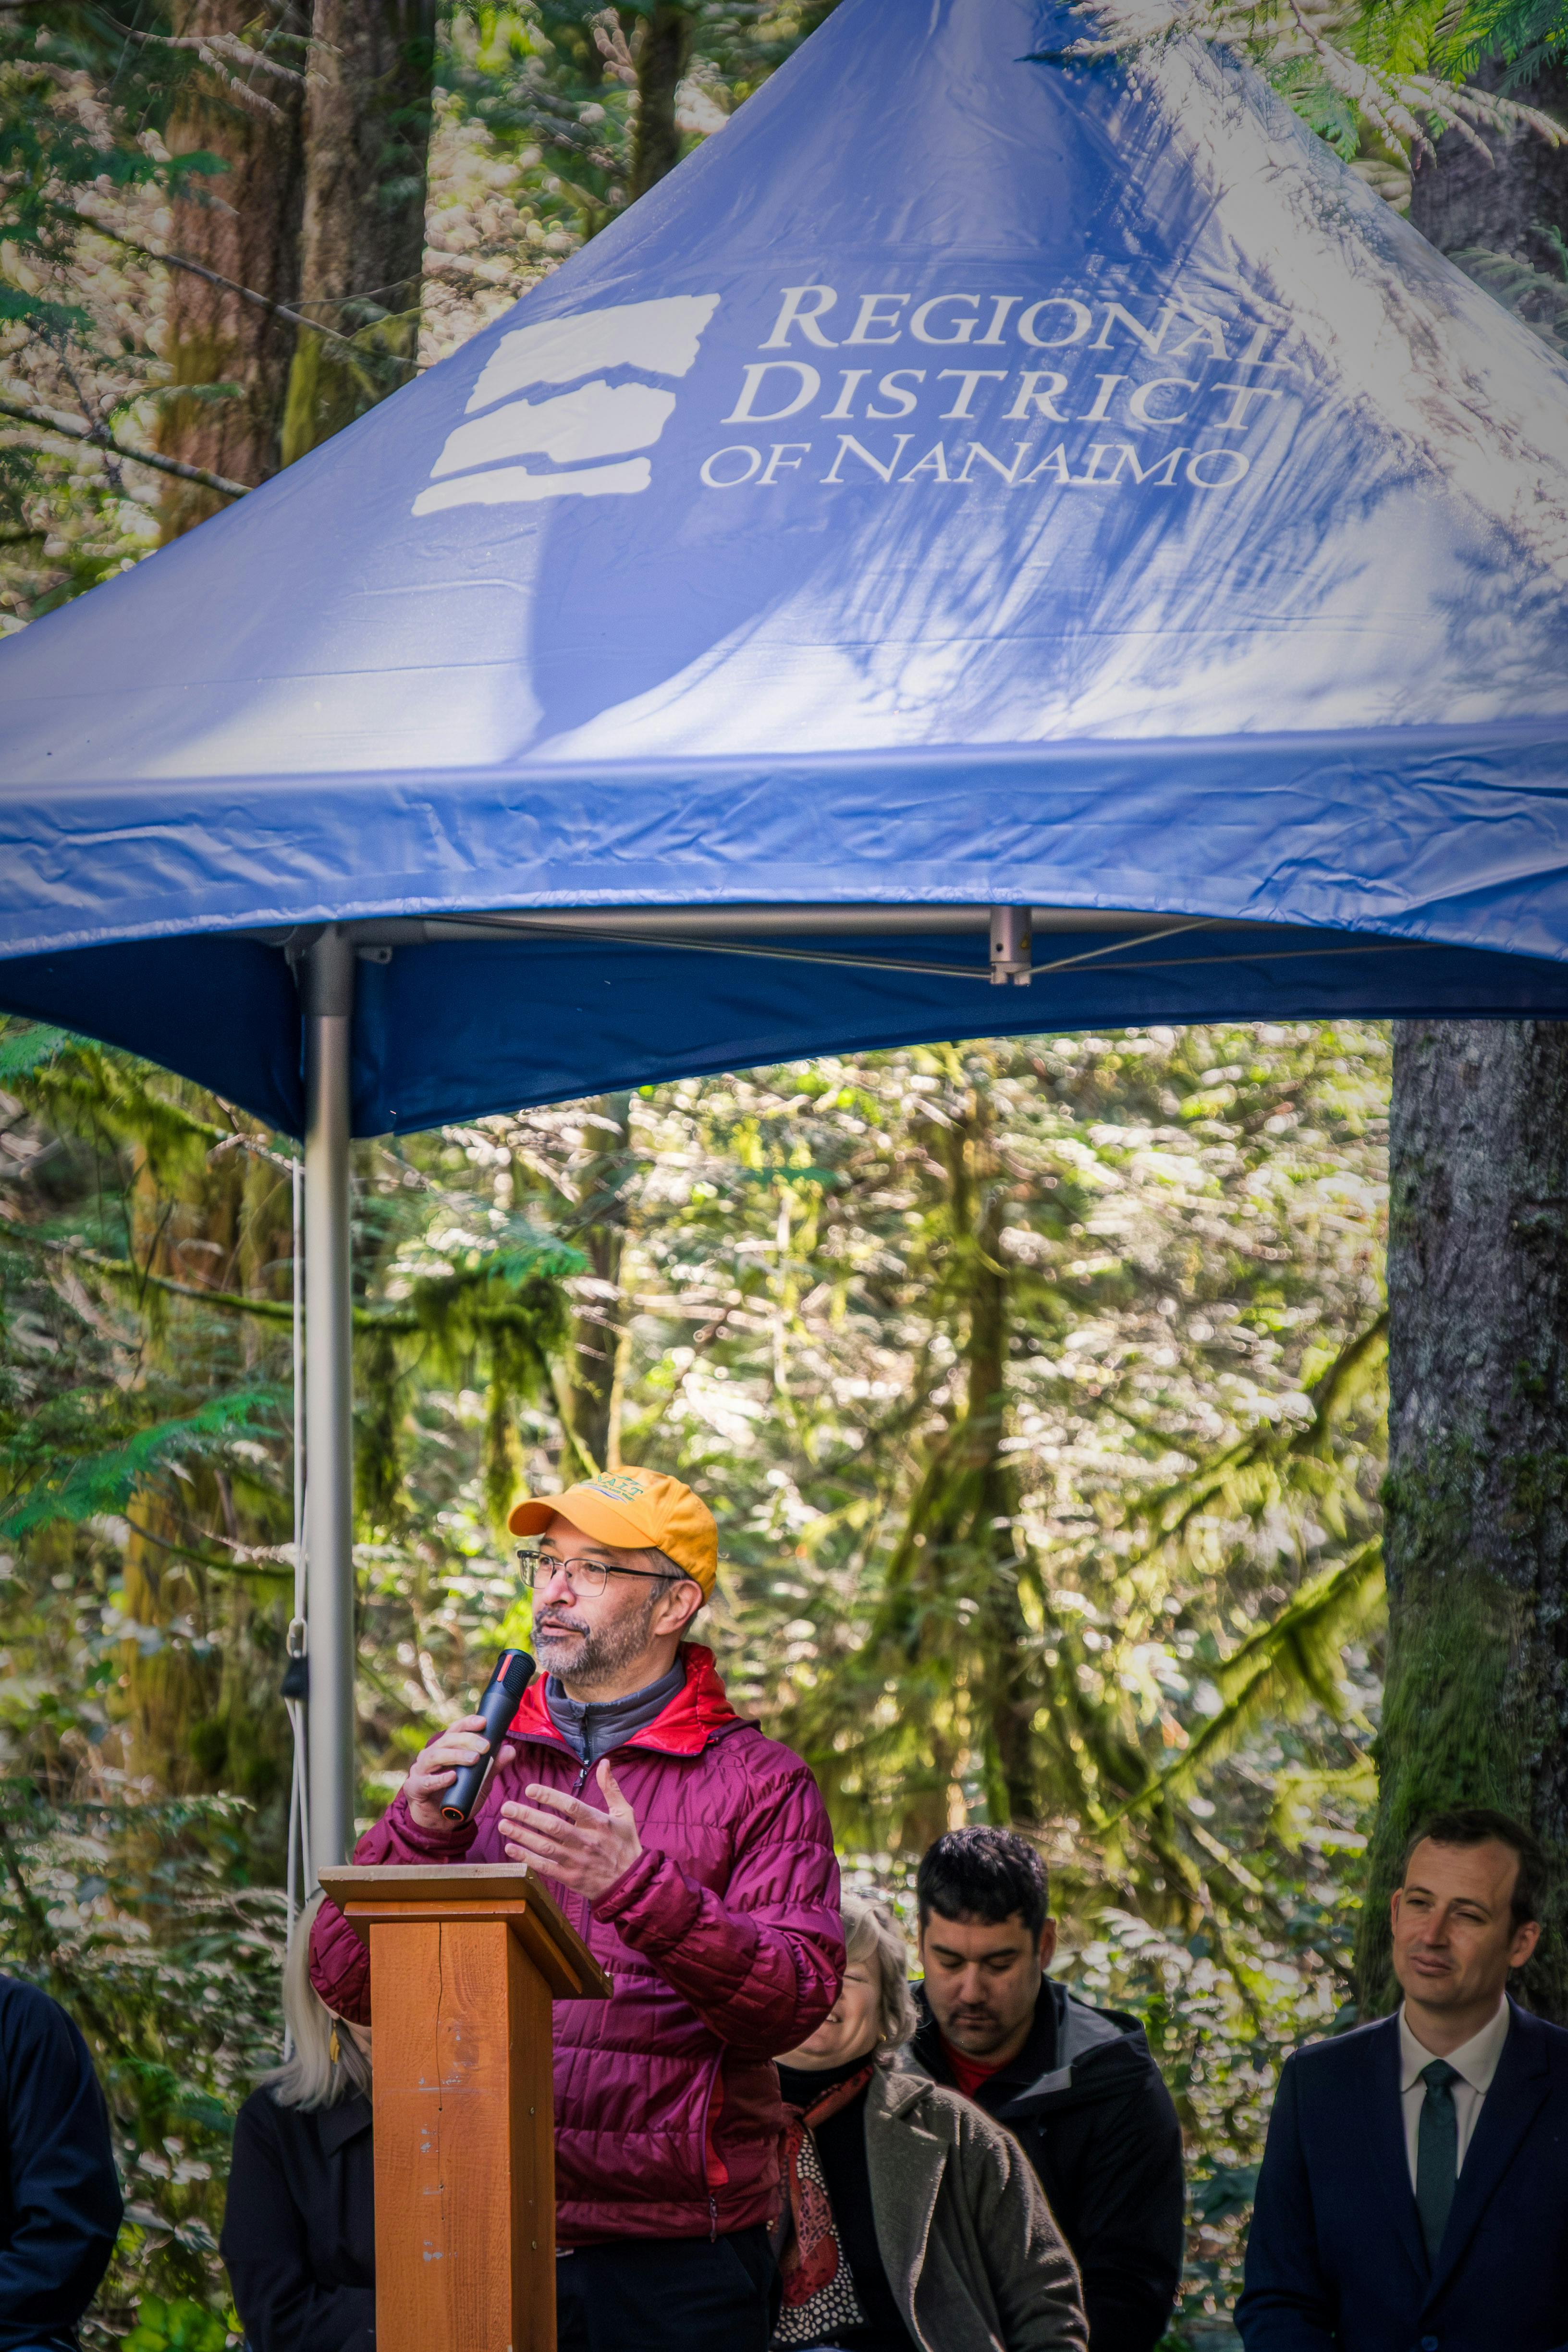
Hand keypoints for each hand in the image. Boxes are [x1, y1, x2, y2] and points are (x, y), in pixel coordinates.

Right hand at [404, 1716, 515, 1831]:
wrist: (440, 1823)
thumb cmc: (459, 1796)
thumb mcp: (480, 1782)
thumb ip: (493, 1767)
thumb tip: (510, 1750)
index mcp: (445, 1748)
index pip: (455, 1729)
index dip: (468, 1723)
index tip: (483, 1721)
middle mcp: (431, 1754)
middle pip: (447, 1740)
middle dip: (467, 1740)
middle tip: (485, 1746)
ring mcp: (420, 1770)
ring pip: (435, 1755)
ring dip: (455, 1755)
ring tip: (474, 1759)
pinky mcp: (414, 1788)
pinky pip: (425, 1781)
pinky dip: (439, 1779)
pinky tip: (452, 1777)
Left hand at [497, 1760, 641, 1903]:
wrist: (631, 1884)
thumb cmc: (626, 1845)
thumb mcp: (625, 1813)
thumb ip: (611, 1788)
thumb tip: (605, 1763)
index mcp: (599, 1823)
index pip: (571, 1806)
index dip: (550, 1797)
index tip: (530, 1789)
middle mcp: (586, 1841)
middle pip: (553, 1826)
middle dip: (527, 1816)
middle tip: (507, 1807)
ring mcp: (577, 1861)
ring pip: (545, 1847)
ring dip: (522, 1835)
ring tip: (503, 1825)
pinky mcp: (571, 1878)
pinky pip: (545, 1867)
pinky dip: (526, 1858)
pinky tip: (511, 1848)